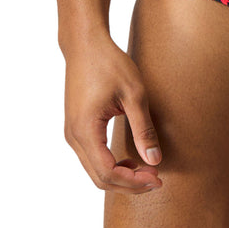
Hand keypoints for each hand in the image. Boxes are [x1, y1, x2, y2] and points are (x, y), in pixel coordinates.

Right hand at [63, 33, 162, 193]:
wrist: (85, 43)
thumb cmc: (110, 63)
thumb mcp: (134, 94)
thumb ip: (143, 129)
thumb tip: (154, 161)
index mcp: (85, 130)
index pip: (108, 173)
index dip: (134, 182)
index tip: (157, 178)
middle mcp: (73, 136)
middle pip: (99, 179)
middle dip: (128, 184)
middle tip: (155, 179)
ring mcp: (71, 132)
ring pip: (93, 171)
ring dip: (119, 176)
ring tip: (146, 169)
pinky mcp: (75, 127)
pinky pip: (91, 157)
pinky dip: (110, 164)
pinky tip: (129, 158)